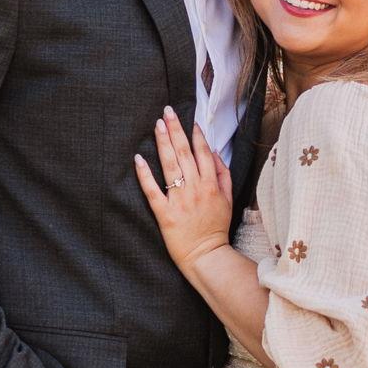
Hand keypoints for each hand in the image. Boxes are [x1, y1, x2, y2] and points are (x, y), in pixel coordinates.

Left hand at [135, 107, 233, 276]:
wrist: (207, 255)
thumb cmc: (216, 228)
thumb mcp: (228, 200)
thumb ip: (223, 175)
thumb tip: (213, 153)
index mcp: (211, 185)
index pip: (202, 153)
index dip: (196, 135)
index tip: (189, 120)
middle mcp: (195, 189)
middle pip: (185, 153)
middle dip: (176, 130)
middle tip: (167, 112)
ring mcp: (179, 200)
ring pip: (170, 166)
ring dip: (163, 143)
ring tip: (157, 125)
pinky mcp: (165, 213)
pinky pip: (153, 190)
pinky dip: (145, 174)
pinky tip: (139, 159)